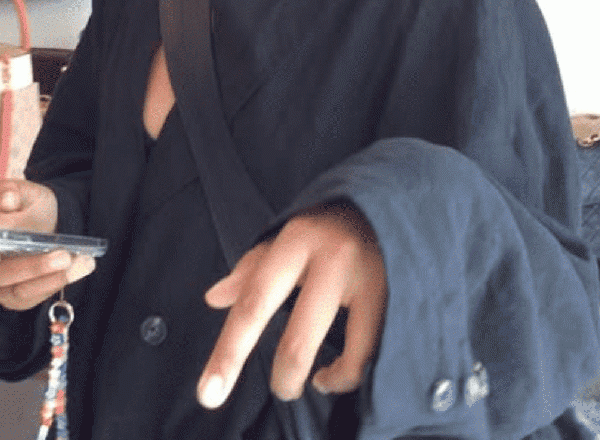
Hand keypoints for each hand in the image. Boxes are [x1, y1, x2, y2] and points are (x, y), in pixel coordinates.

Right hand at [0, 178, 95, 311]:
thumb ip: (12, 190)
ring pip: (20, 290)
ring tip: (80, 258)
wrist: (49, 222)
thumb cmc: (29, 208)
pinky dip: (57, 282)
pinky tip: (79, 267)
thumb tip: (6, 198)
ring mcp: (0, 285)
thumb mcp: (25, 192)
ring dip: (53, 275)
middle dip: (32, 268)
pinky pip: (34, 296)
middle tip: (62, 256)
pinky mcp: (17, 296)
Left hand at [198, 203, 386, 407]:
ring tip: (303, 382)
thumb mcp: (285, 239)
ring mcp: (365, 276)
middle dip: (283, 378)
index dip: (229, 352)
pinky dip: (346, 374)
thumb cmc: (324, 228)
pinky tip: (332, 374)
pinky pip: (366, 350)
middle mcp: (332, 256)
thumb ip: (250, 270)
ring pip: (342, 350)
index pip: (254, 302)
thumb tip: (213, 299)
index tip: (209, 394)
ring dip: (314, 377)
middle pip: (298, 339)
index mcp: (296, 239)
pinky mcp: (390, 294)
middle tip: (279, 390)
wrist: (383, 206)